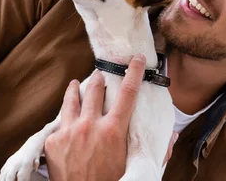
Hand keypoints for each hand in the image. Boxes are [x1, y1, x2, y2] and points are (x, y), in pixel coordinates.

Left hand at [45, 55, 146, 180]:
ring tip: (76, 84)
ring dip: (75, 89)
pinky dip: (65, 117)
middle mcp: (90, 126)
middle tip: (101, 74)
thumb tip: (171, 135)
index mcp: (114, 131)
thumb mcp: (136, 165)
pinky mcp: (53, 141)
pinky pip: (59, 121)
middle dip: (99, 77)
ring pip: (72, 98)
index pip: (127, 92)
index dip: (134, 71)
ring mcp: (69, 131)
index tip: (136, 59)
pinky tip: (67, 116)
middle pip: (95, 88)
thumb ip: (157, 150)